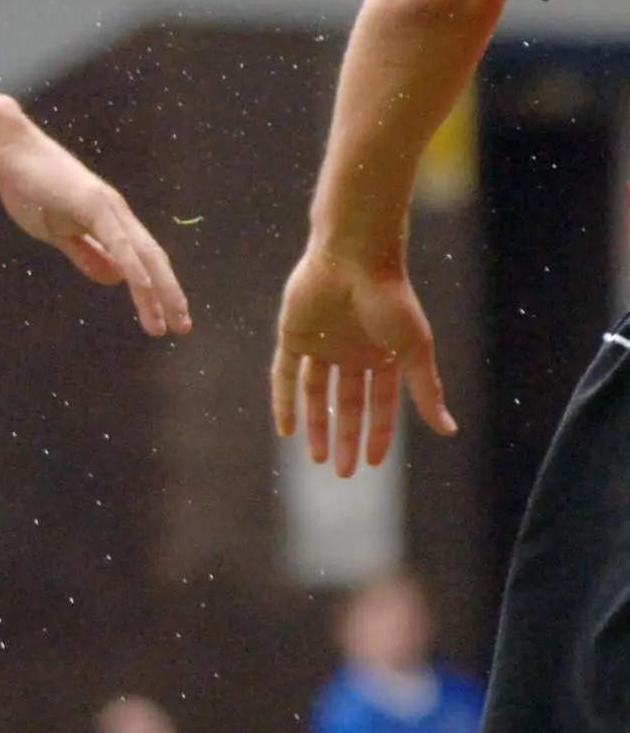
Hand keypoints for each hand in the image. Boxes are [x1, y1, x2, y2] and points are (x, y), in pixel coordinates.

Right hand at [0, 118, 191, 338]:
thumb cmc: (29, 187)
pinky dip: (135, 268)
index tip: (167, 318)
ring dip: (160, 291)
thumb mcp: (56, 232)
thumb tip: (114, 280)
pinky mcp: (94, 204)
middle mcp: (118, 214)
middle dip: (170, 296)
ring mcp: (109, 207)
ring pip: (144, 255)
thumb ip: (85, 254)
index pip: (142, 260)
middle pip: (153, 260)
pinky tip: (145, 290)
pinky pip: (119, 242)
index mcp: (109, 221)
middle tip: (182, 328)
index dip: (158, 289)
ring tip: (169, 322)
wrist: (10, 150)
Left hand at [271, 244, 452, 474]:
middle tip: (342, 474)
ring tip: (317, 458)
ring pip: (315, 393)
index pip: (380, 404)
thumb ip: (426, 390)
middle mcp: (352, 353)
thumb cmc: (391, 300)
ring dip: (316, 425)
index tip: (371, 464)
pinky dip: (283, 402)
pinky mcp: (293, 335)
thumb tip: (448, 430)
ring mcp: (321, 344)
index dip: (377, 434)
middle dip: (346, 437)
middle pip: (347, 404)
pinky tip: (283, 429)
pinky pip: (284, 375)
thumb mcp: (414, 350)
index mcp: (383, 355)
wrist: (354, 259)